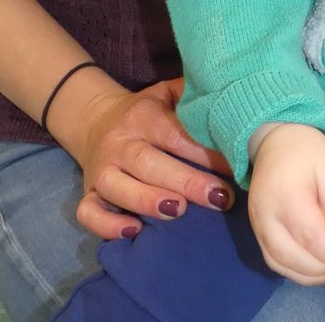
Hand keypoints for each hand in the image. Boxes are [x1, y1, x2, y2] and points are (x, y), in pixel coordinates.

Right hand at [74, 78, 233, 238]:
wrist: (95, 120)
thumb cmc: (144, 112)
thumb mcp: (165, 94)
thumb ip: (192, 96)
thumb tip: (231, 99)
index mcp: (142, 116)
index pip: (174, 134)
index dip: (204, 152)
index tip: (236, 166)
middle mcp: (119, 143)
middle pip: (149, 162)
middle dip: (185, 181)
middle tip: (219, 198)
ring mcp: (101, 169)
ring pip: (118, 187)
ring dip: (147, 200)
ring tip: (179, 211)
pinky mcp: (88, 193)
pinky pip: (89, 212)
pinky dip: (107, 224)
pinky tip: (133, 231)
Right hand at [248, 124, 324, 285]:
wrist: (274, 139)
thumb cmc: (308, 151)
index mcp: (286, 194)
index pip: (311, 236)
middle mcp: (265, 214)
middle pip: (293, 257)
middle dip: (324, 269)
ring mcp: (257, 224)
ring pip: (281, 265)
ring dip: (311, 275)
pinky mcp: (256, 230)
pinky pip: (273, 261)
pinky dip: (295, 271)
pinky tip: (316, 266)